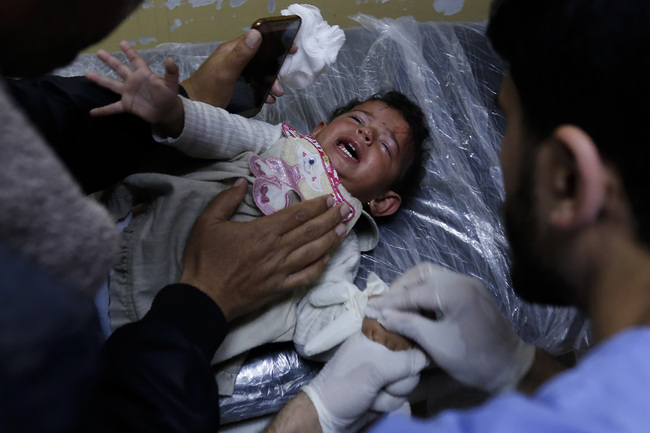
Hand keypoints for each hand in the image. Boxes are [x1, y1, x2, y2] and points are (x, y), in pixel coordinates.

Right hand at [86, 40, 183, 135]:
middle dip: (109, 60)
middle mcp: (133, 81)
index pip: (136, 60)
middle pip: (119, 68)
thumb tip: (171, 59)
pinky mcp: (127, 105)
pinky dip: (103, 110)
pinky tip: (92, 112)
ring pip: (112, 85)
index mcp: (143, 74)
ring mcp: (128, 93)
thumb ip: (171, 73)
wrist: (166, 113)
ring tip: (88, 74)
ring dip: (100, 80)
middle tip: (99, 52)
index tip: (122, 42)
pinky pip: (113, 107)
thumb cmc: (169, 97)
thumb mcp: (171, 85)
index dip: (130, 52)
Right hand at [180, 179, 349, 320]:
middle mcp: (277, 250)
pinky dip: (318, 267)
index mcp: (262, 232)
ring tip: (344, 229)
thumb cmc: (204, 259)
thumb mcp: (207, 223)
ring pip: (312, 252)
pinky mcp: (279, 288)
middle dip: (330, 219)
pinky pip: (305, 276)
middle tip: (347, 209)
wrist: (204, 298)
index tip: (329, 198)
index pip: (296, 215)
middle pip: (310, 231)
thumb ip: (225, 200)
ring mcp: (280, 270)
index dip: (316, 206)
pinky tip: (328, 258)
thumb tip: (242, 182)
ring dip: (330, 239)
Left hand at [181, 30, 293, 107]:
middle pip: (261, 58)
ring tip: (277, 94)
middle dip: (274, 69)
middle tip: (283, 81)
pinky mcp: (236, 85)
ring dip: (270, 82)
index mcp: (232, 50)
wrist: (194, 108)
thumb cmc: (208, 89)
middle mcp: (235, 59)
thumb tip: (257, 34)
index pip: (256, 39)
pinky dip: (264, 90)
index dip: (274, 43)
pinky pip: (255, 83)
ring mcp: (235, 72)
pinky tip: (268, 99)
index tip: (290, 50)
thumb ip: (241, 54)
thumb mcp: (226, 71)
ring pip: (259, 72)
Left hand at [302, 332, 426, 432]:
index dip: (411, 343)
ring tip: (372, 394)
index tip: (409, 356)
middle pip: (412, 359)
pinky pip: (403, 395)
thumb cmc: (343, 387)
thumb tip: (426, 358)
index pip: (405, 330)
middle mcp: (382, 351)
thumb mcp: (372, 371)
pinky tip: (373, 403)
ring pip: (410, 380)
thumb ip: (401, 362)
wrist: (329, 418)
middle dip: (399, 377)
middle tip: (381, 382)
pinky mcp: (387, 391)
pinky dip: (389, 402)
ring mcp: (386, 373)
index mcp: (374, 336)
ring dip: (392, 393)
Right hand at [366, 262, 534, 393]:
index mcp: (455, 291)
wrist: (511, 368)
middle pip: (421, 273)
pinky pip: (441, 283)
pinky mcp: (471, 292)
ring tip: (394, 304)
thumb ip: (408, 325)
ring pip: (431, 275)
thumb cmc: (473, 359)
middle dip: (399, 288)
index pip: (413, 291)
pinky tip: (413, 306)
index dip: (389, 301)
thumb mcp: (436, 345)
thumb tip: (381, 316)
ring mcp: (469, 284)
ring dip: (411, 287)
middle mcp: (462, 280)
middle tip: (382, 304)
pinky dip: (423, 291)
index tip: (369, 309)